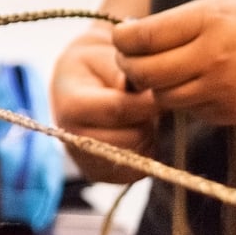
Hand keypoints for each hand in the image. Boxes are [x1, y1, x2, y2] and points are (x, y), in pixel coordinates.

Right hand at [51, 21, 160, 180]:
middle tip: (146, 100)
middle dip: (147, 118)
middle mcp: (73, 140)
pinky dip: (146, 150)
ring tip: (139, 114)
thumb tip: (141, 89)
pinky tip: (135, 130)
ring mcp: (86, 162)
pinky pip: (141, 170)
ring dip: (148, 134)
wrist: (72, 89)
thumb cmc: (91, 68)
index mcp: (70, 107)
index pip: (118, 110)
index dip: (147, 101)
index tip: (164, 92)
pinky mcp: (103, 176)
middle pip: (133, 137)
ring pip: (140, 155)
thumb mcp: (100, 58)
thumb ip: (120, 72)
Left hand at [113, 0, 235, 124]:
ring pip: (164, 97)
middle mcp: (213, 60)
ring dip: (155, 85)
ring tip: (162, 69)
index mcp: (208, 23)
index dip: (122, 38)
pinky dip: (184, 98)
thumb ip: (181, 18)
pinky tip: (195, 82)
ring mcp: (224, 91)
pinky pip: (191, 111)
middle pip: (146, 73)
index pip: (142, 38)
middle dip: (129, 65)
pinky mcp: (234, 114)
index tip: (122, 34)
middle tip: (130, 56)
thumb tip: (135, 32)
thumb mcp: (225, 0)